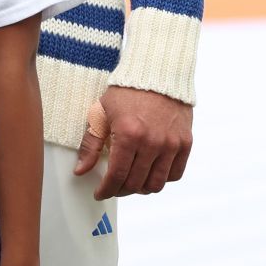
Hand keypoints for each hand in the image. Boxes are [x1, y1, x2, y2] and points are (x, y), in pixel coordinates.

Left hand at [72, 87, 192, 199]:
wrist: (157, 73)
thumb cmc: (126, 92)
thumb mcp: (101, 113)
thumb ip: (90, 144)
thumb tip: (81, 170)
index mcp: (128, 134)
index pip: (117, 176)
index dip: (106, 190)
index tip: (100, 192)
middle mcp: (152, 142)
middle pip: (136, 184)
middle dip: (120, 190)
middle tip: (114, 186)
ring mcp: (171, 143)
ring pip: (156, 184)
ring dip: (141, 189)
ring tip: (132, 181)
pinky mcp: (185, 142)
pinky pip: (175, 174)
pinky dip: (162, 178)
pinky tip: (150, 172)